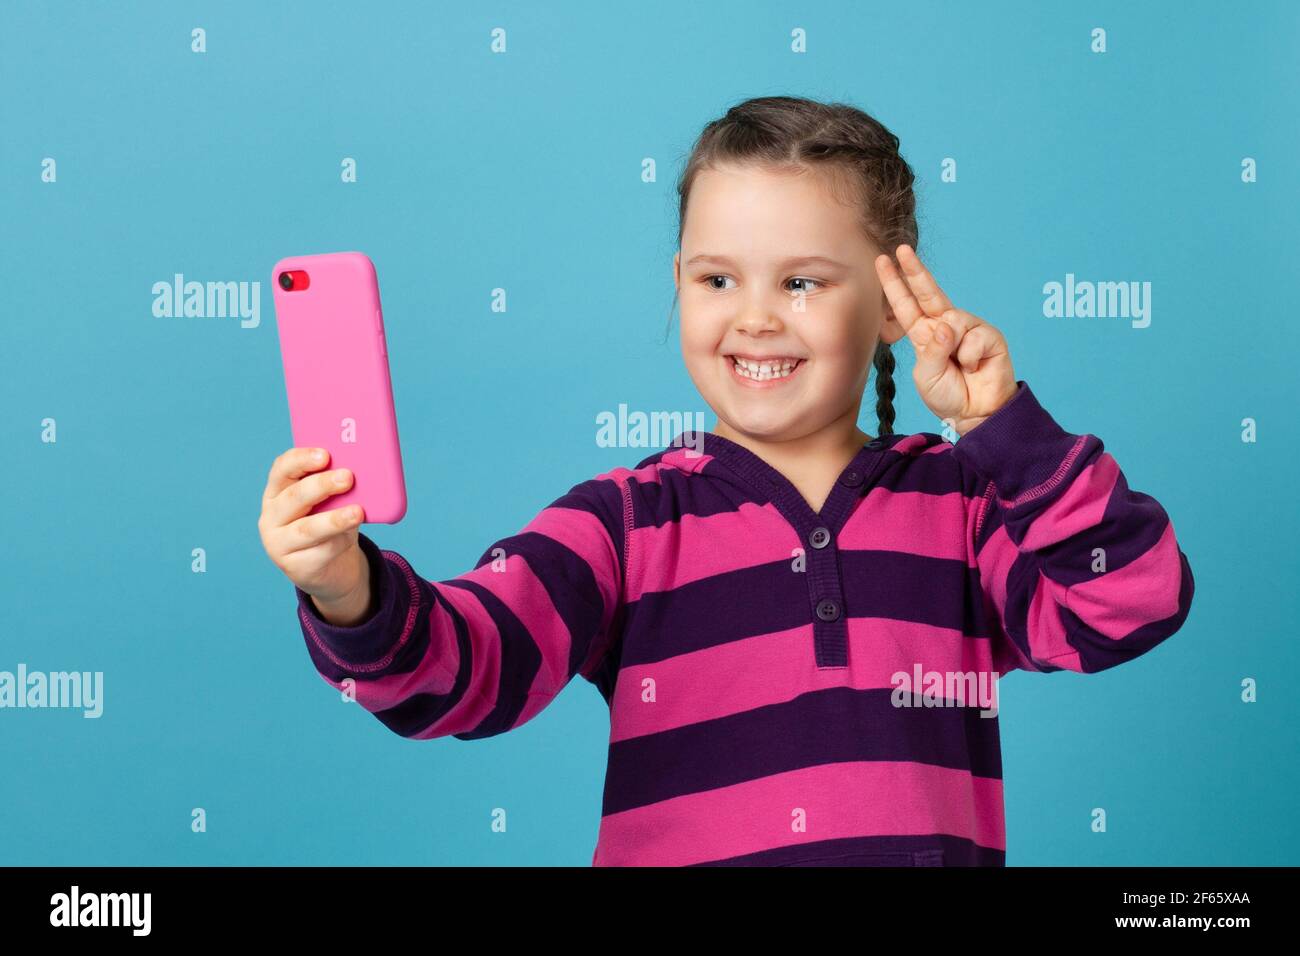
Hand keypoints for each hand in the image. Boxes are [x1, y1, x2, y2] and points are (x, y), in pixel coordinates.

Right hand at [257, 446, 371, 623]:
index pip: (282, 469)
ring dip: (334, 519)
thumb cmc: (329, 522)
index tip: (325, 454)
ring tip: (358, 511)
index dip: (301, 459)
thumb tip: (361, 472)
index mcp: (277, 492)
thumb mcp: (332, 502)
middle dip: (322, 485)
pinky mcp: (295, 567)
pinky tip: (351, 537)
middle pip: (294, 497)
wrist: (332, 566)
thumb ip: (338, 487)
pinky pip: (321, 552)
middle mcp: (271, 517)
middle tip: (348, 477)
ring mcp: (279, 544)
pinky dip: (339, 542)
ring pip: (307, 529)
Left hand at [875, 244, 1018, 435]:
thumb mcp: (926, 376)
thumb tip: (945, 324)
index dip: (895, 284)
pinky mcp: (989, 336)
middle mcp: (945, 326)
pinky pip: (973, 337)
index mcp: (924, 334)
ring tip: (959, 365)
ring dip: (951, 344)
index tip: (883, 261)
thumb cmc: (947, 395)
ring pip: (953, 319)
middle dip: (915, 271)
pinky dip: (970, 355)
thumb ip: (930, 351)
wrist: (975, 414)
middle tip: (903, 250)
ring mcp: (968, 328)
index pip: (906, 305)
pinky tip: (974, 366)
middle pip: (928, 293)